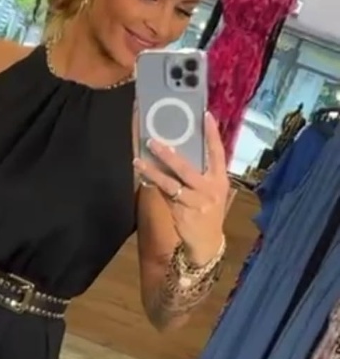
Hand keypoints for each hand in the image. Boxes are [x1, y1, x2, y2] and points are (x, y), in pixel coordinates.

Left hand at [134, 112, 229, 263]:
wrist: (207, 242)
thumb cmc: (208, 211)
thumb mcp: (212, 191)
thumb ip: (201, 174)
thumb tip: (180, 151)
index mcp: (220, 180)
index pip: (218, 153)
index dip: (212, 134)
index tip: (206, 115)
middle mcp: (209, 190)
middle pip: (186, 168)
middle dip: (168, 154)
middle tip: (153, 141)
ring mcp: (195, 202)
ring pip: (170, 183)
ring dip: (152, 171)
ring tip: (138, 161)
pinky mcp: (181, 213)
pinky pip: (165, 195)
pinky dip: (154, 185)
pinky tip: (143, 176)